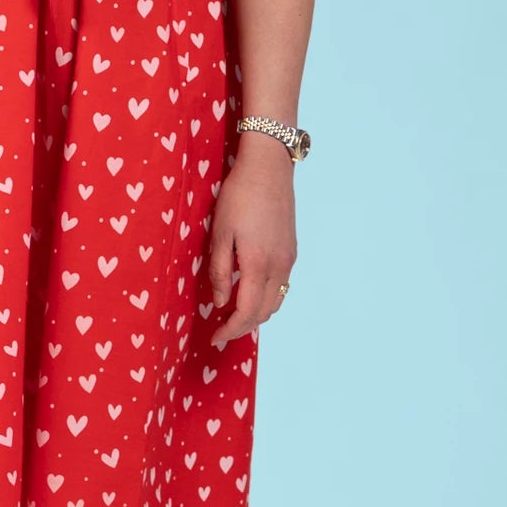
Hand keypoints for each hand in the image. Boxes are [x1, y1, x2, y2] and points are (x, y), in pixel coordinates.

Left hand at [207, 136, 297, 347]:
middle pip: (264, 312)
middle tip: (221, 332)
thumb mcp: (220, 233)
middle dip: (243, 327)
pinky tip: (250, 293)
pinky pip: (281, 286)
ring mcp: (289, 259)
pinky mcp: (292, 250)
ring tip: (233, 317)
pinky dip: (266, 299)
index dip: (230, 330)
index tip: (215, 338)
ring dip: (256, 315)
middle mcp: (279, 266)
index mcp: (258, 264)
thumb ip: (220, 270)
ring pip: (275, 301)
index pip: (246, 312)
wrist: (269, 167)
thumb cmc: (238, 196)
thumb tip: (221, 302)